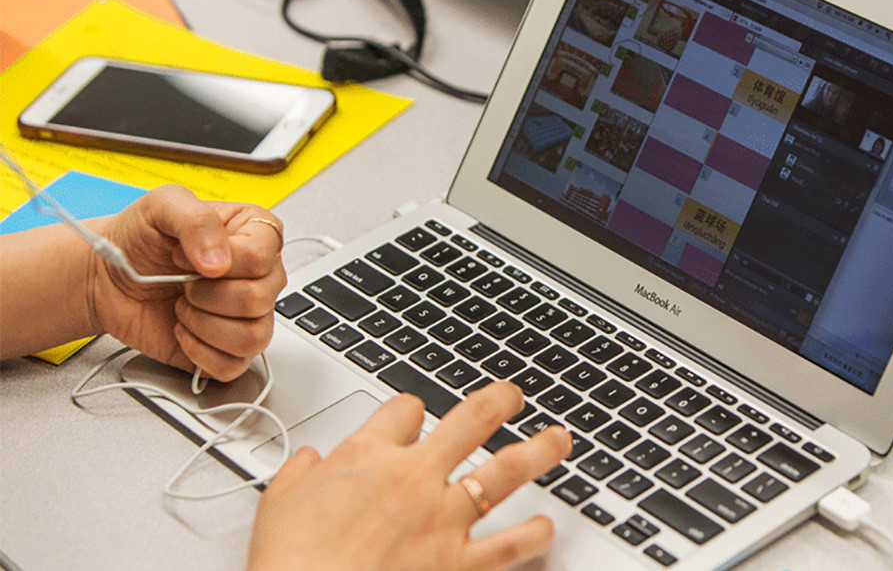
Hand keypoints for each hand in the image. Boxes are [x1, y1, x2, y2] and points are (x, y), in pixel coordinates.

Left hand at [88, 185, 285, 380]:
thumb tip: (220, 262)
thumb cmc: (138, 239)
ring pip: (254, 336)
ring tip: (183, 307)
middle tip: (182, 283)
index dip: (222, 259)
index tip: (184, 255)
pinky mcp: (228, 350)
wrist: (105, 278)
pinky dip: (200, 352)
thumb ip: (196, 220)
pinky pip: (234, 365)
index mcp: (255, 235)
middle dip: (207, 294)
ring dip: (204, 324)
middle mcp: (259, 277)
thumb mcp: (161, 205)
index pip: (263, 256)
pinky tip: (183, 331)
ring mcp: (247, 316)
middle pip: (259, 298)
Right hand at [248, 382, 573, 570]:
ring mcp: (442, 519)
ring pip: (507, 470)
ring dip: (540, 451)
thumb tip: (308, 461)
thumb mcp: (276, 505)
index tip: (419, 417)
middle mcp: (413, 478)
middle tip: (514, 396)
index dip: (414, 409)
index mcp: (367, 457)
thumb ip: (297, 475)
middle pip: (472, 419)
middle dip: (500, 401)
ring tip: (558, 440)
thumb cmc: (290, 562)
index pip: (404, 409)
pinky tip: (544, 527)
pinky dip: (532, 535)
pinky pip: (508, 545)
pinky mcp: (457, 564)